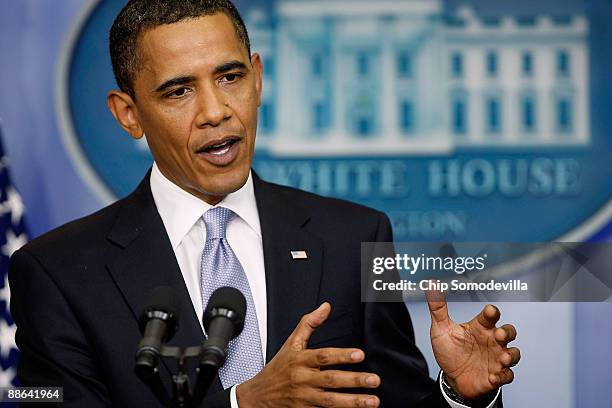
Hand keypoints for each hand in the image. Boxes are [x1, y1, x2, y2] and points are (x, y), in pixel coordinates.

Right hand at [236, 303, 380, 406]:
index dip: (342, 355)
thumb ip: (308, 324)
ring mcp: (305, 398)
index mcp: (300, 360)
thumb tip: (326, 307)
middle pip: (331, 380)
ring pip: (331, 401)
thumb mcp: (290, 343)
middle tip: (374, 380)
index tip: (360, 354)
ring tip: (373, 401)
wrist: (258, 397)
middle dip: (354, 381)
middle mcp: (303, 379)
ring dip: (354, 402)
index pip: (323, 356)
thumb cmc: (278, 368)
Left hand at [426, 289, 519, 399]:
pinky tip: (492, 377)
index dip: (492, 312)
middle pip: (508, 332)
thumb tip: (431, 286)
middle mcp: (491, 341)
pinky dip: (502, 376)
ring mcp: (496, 359)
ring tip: (503, 358)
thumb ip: (438, 308)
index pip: (490, 316)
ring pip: (513, 354)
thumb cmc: (450, 351)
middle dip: (507, 332)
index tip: (490, 310)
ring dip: (511, 355)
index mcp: (480, 328)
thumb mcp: (441, 329)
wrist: (451, 377)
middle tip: (499, 334)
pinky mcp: (497, 376)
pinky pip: (507, 376)